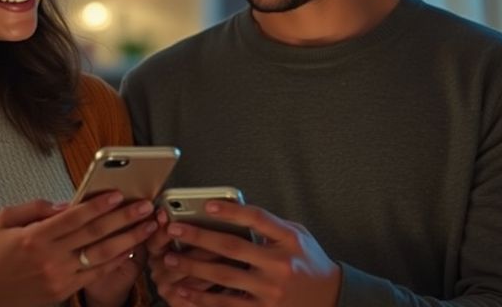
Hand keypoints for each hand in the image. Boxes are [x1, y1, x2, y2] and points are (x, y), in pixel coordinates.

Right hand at [0, 192, 157, 305]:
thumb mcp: (5, 220)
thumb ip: (36, 208)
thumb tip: (67, 203)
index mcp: (34, 238)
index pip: (74, 218)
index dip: (99, 205)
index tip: (119, 195)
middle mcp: (49, 258)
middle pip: (94, 235)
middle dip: (123, 219)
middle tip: (145, 207)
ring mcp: (58, 277)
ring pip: (101, 256)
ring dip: (128, 240)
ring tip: (147, 227)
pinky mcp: (63, 290)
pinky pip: (95, 274)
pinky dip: (115, 261)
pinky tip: (130, 249)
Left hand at [160, 201, 340, 306]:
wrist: (330, 298)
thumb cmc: (308, 261)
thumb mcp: (297, 234)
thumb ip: (269, 225)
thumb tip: (231, 211)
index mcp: (289, 239)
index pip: (256, 218)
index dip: (230, 211)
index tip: (207, 205)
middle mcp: (280, 265)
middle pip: (232, 248)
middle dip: (199, 237)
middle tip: (173, 230)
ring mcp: (271, 291)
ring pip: (224, 277)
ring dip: (193, 267)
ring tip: (170, 258)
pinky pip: (227, 304)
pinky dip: (203, 298)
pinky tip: (184, 291)